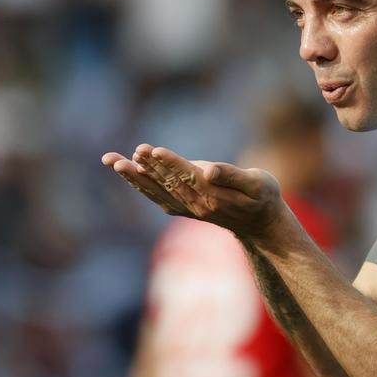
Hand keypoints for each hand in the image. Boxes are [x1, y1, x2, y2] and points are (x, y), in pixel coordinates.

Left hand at [101, 144, 284, 237]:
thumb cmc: (263, 198)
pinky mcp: (184, 208)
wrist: (260, 225)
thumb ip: (232, 176)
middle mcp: (196, 204)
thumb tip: (208, 171)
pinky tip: (129, 173)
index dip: (170, 164)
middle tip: (122, 155)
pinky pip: (158, 196)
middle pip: (166, 183)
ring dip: (134, 176)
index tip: (152, 151)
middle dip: (143, 168)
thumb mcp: (257, 184)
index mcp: (213, 196)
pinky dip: (142, 184)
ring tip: (113, 161)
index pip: (187, 177)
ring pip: (156, 190)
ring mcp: (188, 208)